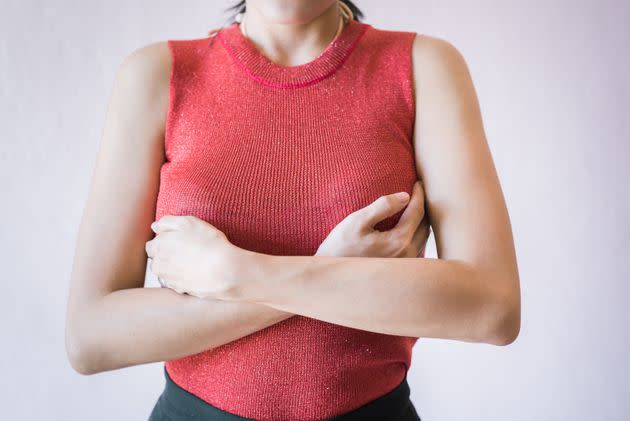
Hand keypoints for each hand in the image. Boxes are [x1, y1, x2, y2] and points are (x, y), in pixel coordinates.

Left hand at [145, 215, 241, 298]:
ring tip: (193, 262)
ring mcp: (168, 280)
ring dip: (174, 268)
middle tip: (187, 250)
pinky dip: (182, 279)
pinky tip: (196, 273)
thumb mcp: (188, 222)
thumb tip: (155, 226)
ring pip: (166, 272)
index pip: (151, 245)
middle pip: (157, 260)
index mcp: (157, 246)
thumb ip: (167, 222)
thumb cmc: (208, 243)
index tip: (179, 240)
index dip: (165, 241)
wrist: (224, 271)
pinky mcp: (179, 291)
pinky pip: (176, 284)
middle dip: (167, 255)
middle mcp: (158, 265)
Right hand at [316, 180, 430, 257]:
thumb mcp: (358, 221)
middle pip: (425, 225)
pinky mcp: (400, 267)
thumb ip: (382, 206)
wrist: (334, 273)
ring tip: (417, 206)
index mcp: (398, 241)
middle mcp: (407, 254)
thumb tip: (405, 196)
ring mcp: (405, 263)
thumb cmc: (341, 245)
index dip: (419, 195)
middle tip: (421, 192)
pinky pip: (417, 246)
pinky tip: (410, 225)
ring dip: (422, 220)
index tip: (418, 183)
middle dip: (425, 207)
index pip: (416, 212)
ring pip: (423, 236)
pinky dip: (417, 232)